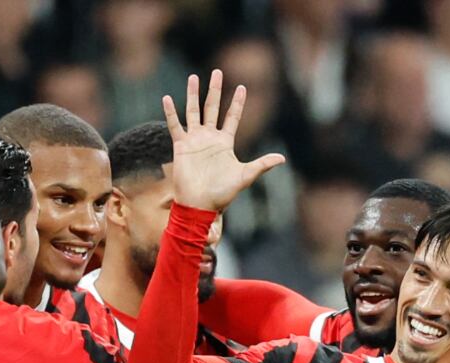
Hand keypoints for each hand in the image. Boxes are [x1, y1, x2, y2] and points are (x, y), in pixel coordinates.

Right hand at [160, 69, 285, 212]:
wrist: (200, 205)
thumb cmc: (222, 194)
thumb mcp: (245, 176)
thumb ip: (262, 165)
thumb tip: (282, 159)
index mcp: (225, 143)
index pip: (232, 117)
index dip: (237, 103)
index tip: (242, 87)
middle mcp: (210, 138)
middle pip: (213, 108)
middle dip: (215, 90)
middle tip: (217, 72)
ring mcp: (194, 141)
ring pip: (193, 111)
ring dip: (193, 94)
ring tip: (194, 77)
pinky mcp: (181, 146)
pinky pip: (175, 126)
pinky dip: (171, 112)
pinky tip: (167, 98)